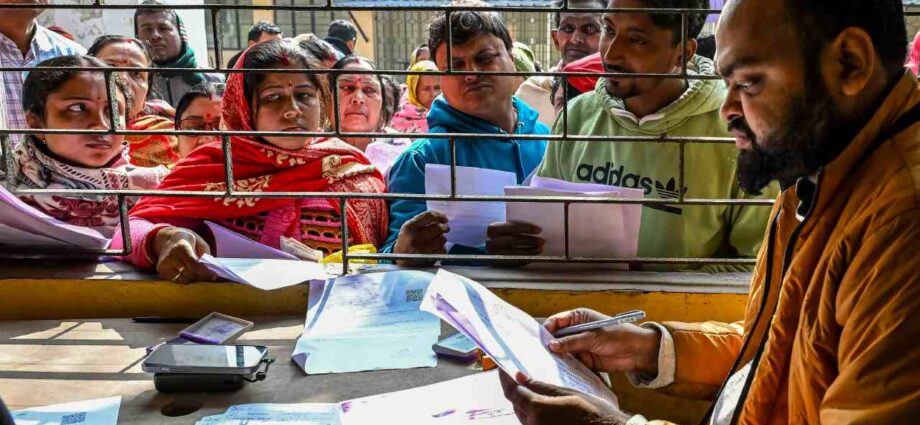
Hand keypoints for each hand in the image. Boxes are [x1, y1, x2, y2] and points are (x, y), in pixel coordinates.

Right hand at [153, 227, 216, 283]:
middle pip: (190, 274)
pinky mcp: (162, 272)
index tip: (213, 276)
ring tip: (197, 271)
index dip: (205, 272)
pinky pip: (178, 281)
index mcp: (181, 246)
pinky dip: (185, 278)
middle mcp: (170, 256)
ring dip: (194, 278)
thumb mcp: (200, 242)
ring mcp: (164, 265)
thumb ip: (206, 255)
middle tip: (208, 274)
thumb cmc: (188, 240)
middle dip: (201, 275)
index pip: (194, 264)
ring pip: (185, 279)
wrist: (168, 239)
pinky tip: (186, 271)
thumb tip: (209, 270)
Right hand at [393, 211, 449, 265]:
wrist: (402, 261)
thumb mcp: (409, 228)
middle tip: (444, 228)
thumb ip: (423, 220)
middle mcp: (414, 238)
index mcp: (409, 227)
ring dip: (442, 238)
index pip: (429, 216)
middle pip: (438, 227)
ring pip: (442, 239)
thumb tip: (443, 217)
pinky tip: (435, 248)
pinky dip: (442, 248)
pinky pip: (443, 250)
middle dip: (444, 227)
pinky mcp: (428, 259)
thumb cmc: (408, 241)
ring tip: (436, 240)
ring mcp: (422, 250)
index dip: (439, 216)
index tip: (444, 218)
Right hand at [486, 222, 543, 266]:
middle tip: (542, 241)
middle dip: (530, 241)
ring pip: (514, 252)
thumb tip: (535, 230)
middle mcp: (491, 241)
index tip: (539, 230)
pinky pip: (514, 262)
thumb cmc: (500, 237)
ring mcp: (494, 254)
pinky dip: (525, 258)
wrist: (487, 249)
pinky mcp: (498, 263)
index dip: (527, 228)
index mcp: (493, 229)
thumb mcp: (504, 228)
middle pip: (514, 240)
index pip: (512, 227)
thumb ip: (516, 228)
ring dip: (530, 251)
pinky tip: (532, 256)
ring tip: (539, 249)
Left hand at [499, 370, 628, 424]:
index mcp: (538, 411)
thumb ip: (541, 386)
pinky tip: (541, 404)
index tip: (502, 368)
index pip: (512, 392)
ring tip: (529, 388)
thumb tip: (519, 377)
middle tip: (517, 376)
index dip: (504, 378)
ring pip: (523, 415)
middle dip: (515, 389)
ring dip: (523, 402)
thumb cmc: (593, 413)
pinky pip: (533, 423)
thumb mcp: (567, 393)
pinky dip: (532, 412)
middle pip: (516, 404)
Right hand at [544, 308, 659, 375]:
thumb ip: (572, 341)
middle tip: (538, 354)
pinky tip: (558, 371)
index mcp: (578, 318)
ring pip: (562, 351)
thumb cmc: (618, 335)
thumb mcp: (593, 337)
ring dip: (556, 357)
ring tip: (545, 364)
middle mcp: (576, 331)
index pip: (556, 322)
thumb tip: (552, 345)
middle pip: (556, 337)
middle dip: (549, 345)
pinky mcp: (584, 359)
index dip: (547, 329)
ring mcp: (579, 346)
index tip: (539, 339)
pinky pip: (570, 363)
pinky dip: (565, 366)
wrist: (637, 352)